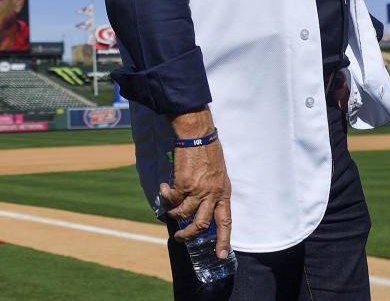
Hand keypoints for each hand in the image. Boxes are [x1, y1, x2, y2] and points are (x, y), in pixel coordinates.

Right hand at [160, 107, 231, 258]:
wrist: (197, 133)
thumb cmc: (207, 149)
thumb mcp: (218, 172)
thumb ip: (213, 189)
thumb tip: (204, 202)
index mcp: (223, 191)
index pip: (225, 221)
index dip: (223, 240)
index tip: (220, 255)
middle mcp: (212, 193)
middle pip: (202, 224)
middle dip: (189, 235)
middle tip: (180, 238)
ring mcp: (197, 190)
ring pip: (183, 214)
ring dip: (174, 215)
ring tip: (169, 211)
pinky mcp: (183, 184)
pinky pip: (172, 199)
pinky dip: (166, 196)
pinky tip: (164, 188)